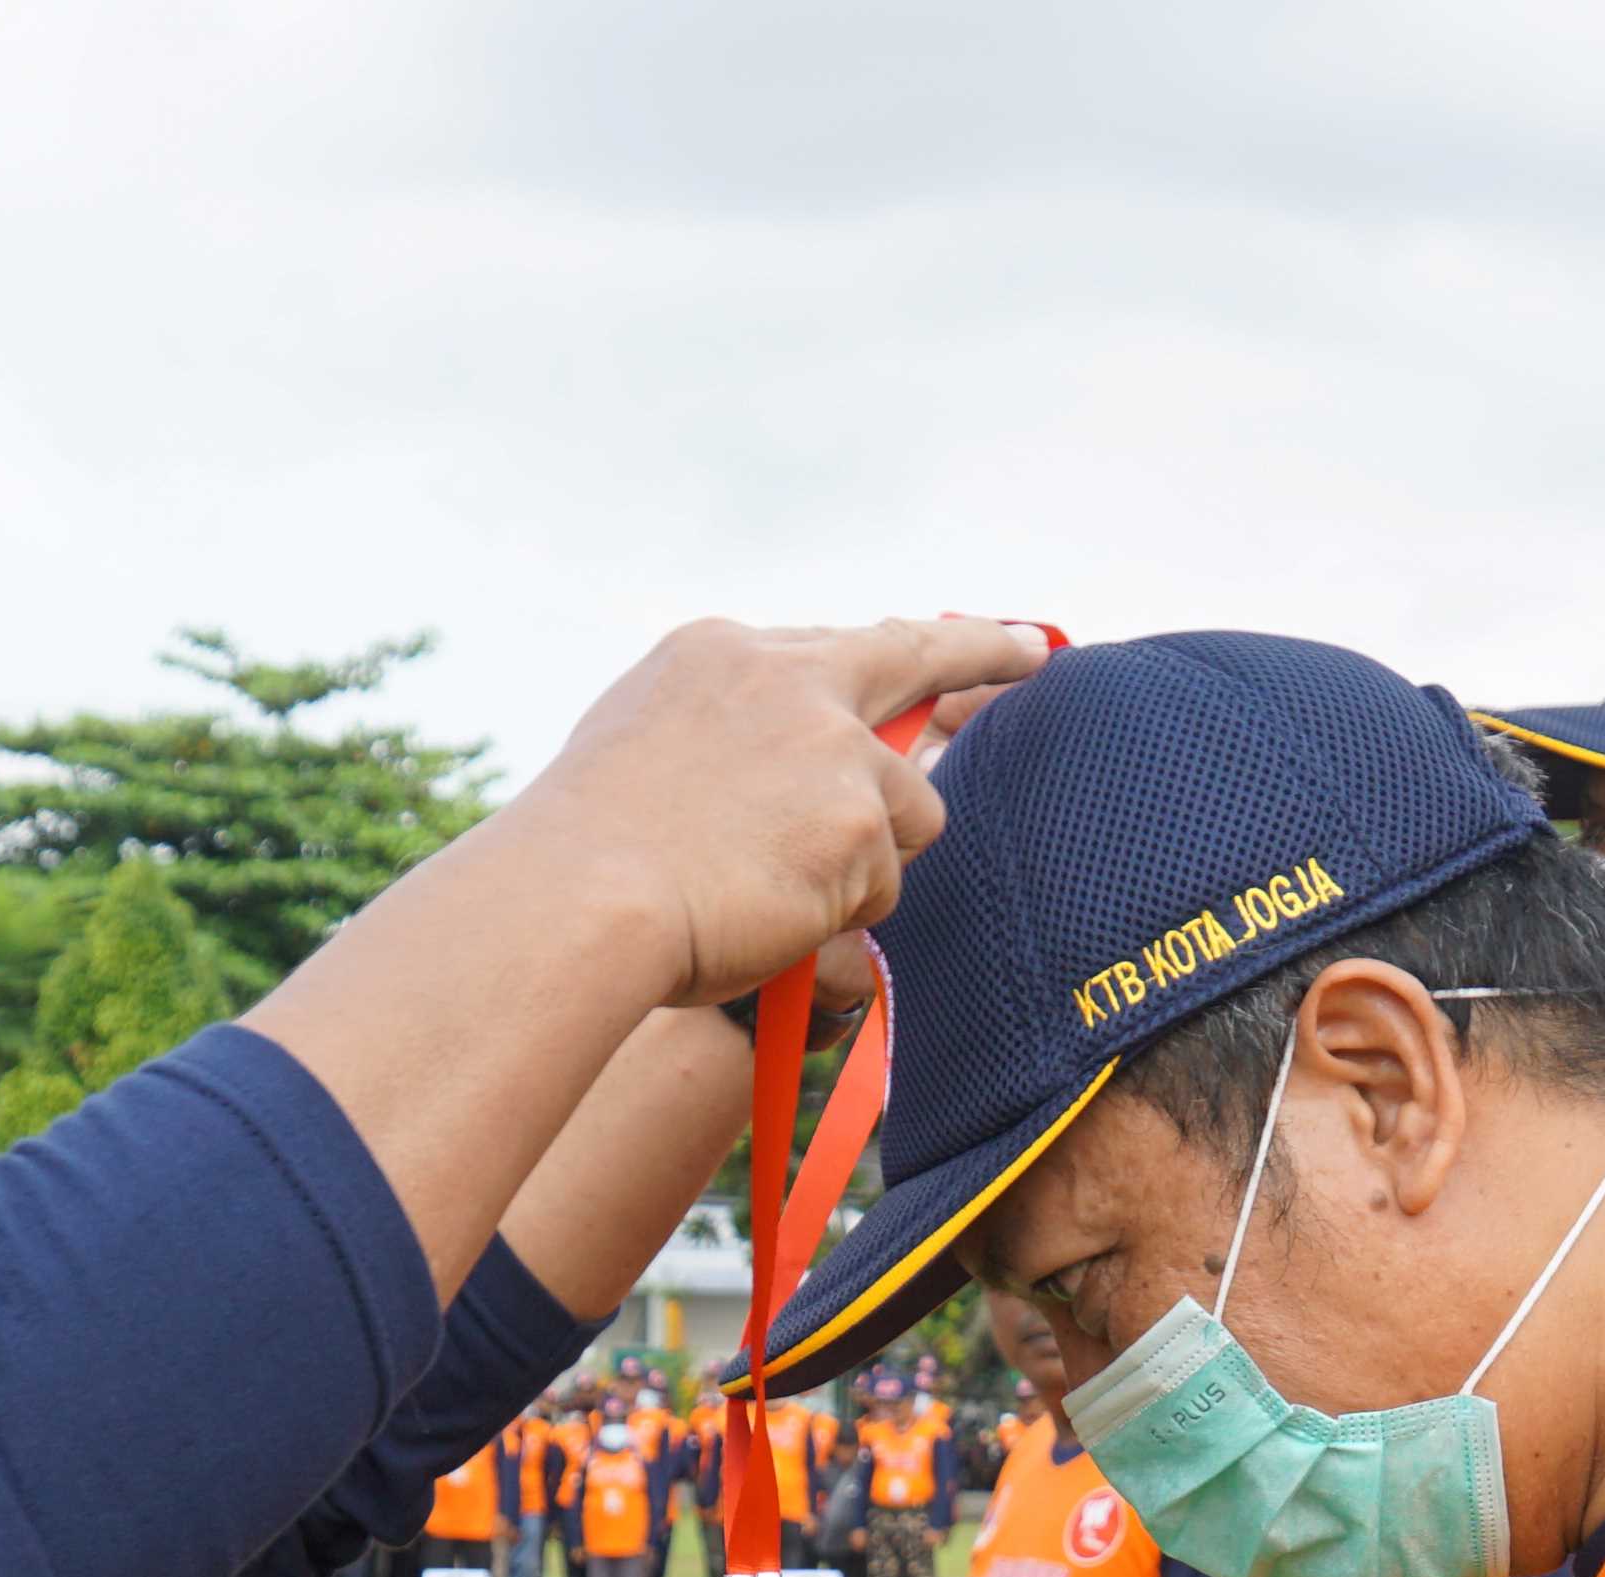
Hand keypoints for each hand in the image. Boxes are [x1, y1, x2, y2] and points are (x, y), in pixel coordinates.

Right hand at [497, 618, 1053, 1009]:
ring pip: (908, 806)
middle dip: (981, 650)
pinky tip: (775, 913)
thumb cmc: (583, 852)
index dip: (883, 656)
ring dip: (869, 857)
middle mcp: (791, 680)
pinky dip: (843, 912)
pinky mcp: (861, 819)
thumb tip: (778, 767)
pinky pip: (885, 884)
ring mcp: (834, 745)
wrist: (577, 897)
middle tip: (1027, 650)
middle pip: (916, 656)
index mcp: (724, 654)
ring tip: (778, 889)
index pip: (830, 644)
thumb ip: (720, 732)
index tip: (930, 637)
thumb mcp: (638, 744)